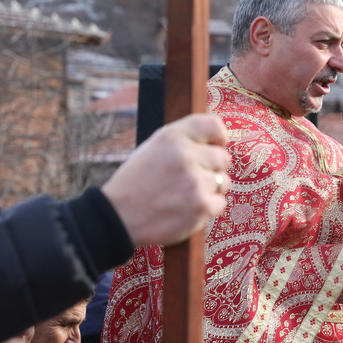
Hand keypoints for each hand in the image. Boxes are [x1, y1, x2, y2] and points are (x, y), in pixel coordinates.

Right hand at [101, 114, 230, 246]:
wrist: (118, 216)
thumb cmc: (137, 182)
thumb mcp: (153, 148)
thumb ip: (184, 141)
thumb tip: (219, 142)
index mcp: (172, 136)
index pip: (214, 126)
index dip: (219, 137)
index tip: (218, 145)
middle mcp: (185, 155)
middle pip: (224, 158)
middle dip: (213, 168)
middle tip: (192, 178)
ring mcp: (195, 182)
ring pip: (223, 182)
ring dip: (210, 189)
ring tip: (185, 194)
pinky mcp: (201, 206)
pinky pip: (219, 204)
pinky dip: (207, 208)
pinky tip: (185, 209)